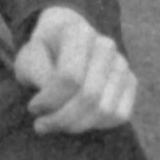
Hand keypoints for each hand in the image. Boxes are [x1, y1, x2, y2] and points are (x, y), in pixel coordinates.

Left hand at [11, 4, 138, 135]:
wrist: (66, 42)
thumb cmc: (44, 52)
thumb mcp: (28, 57)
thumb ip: (37, 73)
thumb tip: (50, 99)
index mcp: (77, 33)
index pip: (69, 77)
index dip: (50, 100)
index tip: (33, 107)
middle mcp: (105, 46)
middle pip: (89, 96)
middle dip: (62, 118)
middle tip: (41, 125)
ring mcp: (121, 63)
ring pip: (106, 110)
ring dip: (77, 126)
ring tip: (55, 124)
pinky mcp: (131, 81)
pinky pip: (119, 115)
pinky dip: (96, 126)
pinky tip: (76, 121)